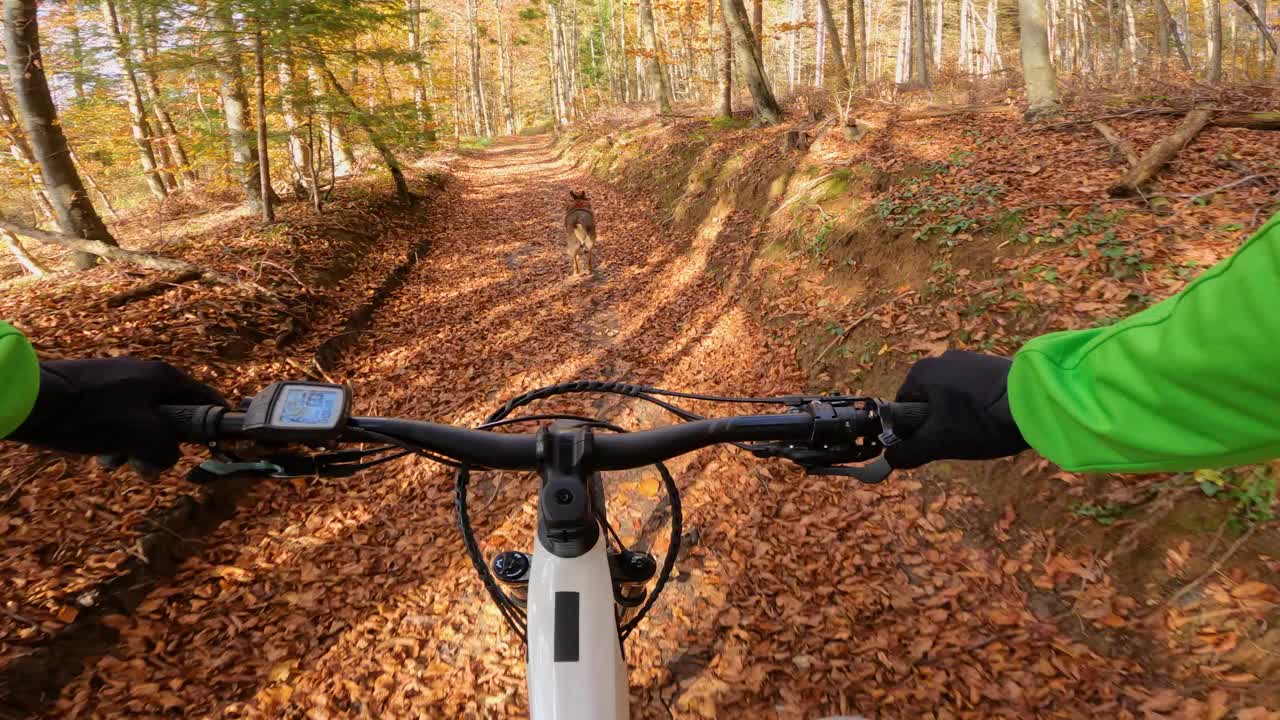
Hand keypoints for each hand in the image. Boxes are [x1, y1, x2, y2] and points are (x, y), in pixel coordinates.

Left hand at [8, 358, 223, 473]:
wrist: (34, 399)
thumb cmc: (95, 415)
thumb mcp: (143, 436)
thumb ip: (168, 450)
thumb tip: (167, 459)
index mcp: (164, 378)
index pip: (206, 399)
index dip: (214, 424)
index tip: (216, 447)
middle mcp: (146, 375)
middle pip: (171, 415)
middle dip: (164, 445)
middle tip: (149, 466)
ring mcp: (119, 381)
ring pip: (143, 421)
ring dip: (135, 446)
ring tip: (115, 462)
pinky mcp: (95, 391)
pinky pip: (119, 418)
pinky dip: (115, 438)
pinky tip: (99, 453)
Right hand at [884, 350, 1028, 468]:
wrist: (1037, 400)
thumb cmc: (980, 420)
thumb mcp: (938, 443)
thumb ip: (908, 452)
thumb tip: (890, 458)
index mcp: (921, 372)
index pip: (903, 406)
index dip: (913, 430)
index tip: (932, 443)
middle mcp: (942, 358)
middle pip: (929, 401)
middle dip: (939, 423)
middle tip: (958, 440)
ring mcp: (970, 358)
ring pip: (953, 397)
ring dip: (961, 416)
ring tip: (981, 431)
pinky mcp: (993, 364)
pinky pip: (975, 391)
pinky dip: (980, 406)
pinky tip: (995, 420)